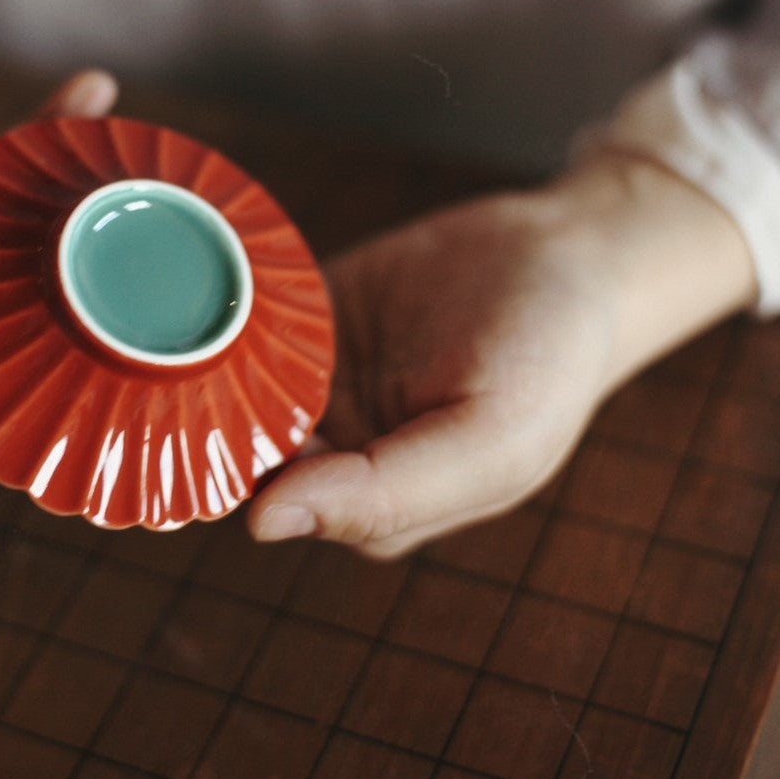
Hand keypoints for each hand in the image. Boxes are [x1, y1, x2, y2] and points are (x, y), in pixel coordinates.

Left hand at [247, 149, 757, 557]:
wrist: (567, 255)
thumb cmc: (547, 363)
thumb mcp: (492, 443)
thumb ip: (387, 496)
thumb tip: (263, 523)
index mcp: (374, 505)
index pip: (280, 504)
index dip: (250, 465)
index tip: (236, 421)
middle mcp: (335, 450)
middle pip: (241, 444)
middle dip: (220, 410)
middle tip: (214, 364)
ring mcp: (316, 383)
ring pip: (227, 384)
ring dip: (212, 358)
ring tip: (215, 321)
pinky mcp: (305, 322)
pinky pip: (245, 323)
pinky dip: (230, 307)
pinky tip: (233, 286)